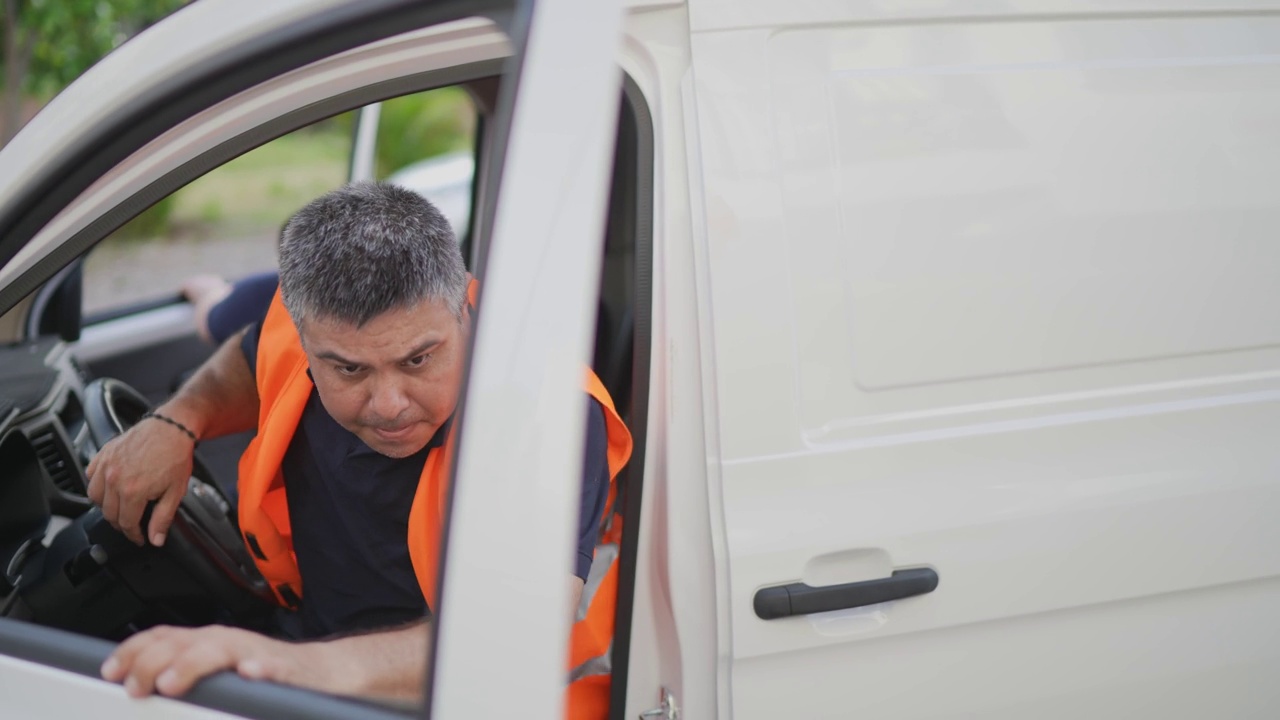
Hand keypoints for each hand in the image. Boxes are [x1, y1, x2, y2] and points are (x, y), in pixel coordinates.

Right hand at [85, 414, 195, 545]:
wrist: (172, 428)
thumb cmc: (175, 456)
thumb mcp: (175, 492)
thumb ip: (163, 519)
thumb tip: (155, 539)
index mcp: (132, 491)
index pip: (125, 524)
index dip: (133, 535)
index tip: (139, 538)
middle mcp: (114, 479)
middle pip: (109, 513)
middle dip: (121, 523)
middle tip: (132, 525)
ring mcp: (106, 465)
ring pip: (94, 497)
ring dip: (105, 506)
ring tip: (120, 507)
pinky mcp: (103, 454)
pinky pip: (90, 476)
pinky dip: (97, 485)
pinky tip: (109, 487)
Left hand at [101, 625, 355, 698]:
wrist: (323, 673)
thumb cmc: (266, 675)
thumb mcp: (217, 672)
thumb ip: (185, 675)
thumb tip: (139, 686)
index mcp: (207, 644)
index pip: (163, 638)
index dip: (133, 651)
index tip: (110, 671)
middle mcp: (227, 643)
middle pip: (183, 643)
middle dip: (153, 662)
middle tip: (136, 688)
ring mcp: (255, 654)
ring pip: (219, 650)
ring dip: (193, 664)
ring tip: (172, 682)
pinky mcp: (287, 671)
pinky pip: (273, 669)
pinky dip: (260, 670)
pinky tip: (249, 675)